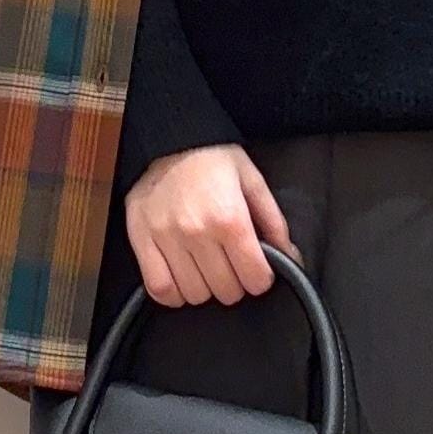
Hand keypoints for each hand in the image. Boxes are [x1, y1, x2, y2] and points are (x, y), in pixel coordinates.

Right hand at [125, 144, 300, 305]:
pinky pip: (160, 289)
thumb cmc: (213, 159)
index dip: (261, 279)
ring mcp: (167, 238)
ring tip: (206, 270)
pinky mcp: (141, 239)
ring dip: (205, 289)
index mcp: (230, 218)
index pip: (254, 278)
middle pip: (226, 291)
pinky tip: (182, 280)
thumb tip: (290, 258)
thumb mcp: (252, 182)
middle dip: (235, 284)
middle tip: (231, 267)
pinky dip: (173, 294)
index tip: (256, 271)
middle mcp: (198, 231)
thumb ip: (274, 223)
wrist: (172, 138)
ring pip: (194, 295)